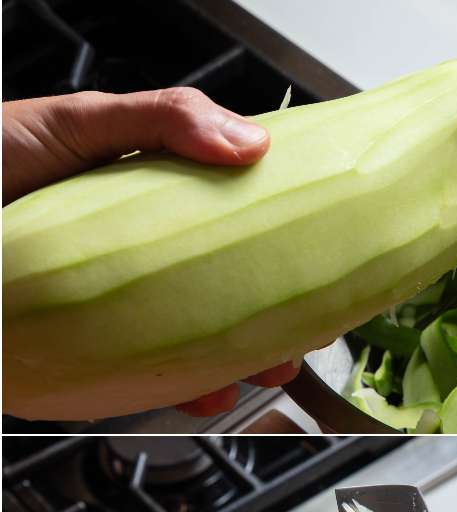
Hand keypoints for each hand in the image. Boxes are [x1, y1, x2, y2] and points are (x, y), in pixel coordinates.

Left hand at [2, 87, 298, 414]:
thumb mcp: (74, 120)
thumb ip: (163, 119)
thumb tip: (250, 143)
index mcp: (147, 203)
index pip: (232, 224)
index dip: (282, 246)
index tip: (326, 258)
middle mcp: (136, 262)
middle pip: (223, 293)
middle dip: (275, 318)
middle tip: (309, 331)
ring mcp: (112, 310)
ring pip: (193, 342)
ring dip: (242, 361)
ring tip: (269, 367)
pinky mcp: (83, 353)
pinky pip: (143, 380)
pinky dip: (182, 392)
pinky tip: (206, 391)